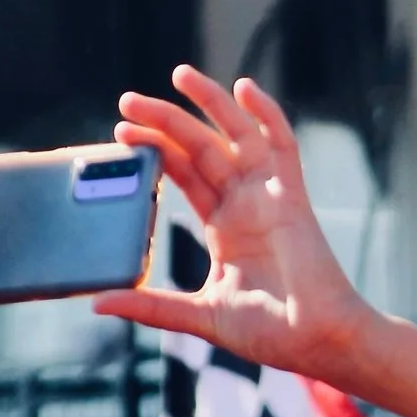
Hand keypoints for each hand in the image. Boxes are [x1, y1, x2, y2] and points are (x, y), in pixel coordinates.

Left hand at [97, 70, 368, 381]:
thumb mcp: (199, 315)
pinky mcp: (293, 198)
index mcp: (224, 227)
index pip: (185, 174)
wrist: (319, 342)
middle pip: (201, 147)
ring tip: (179, 75)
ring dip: (210, 103)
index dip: (156, 150)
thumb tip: (98, 303)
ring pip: (237, 136)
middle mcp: (245, 204)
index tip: (122, 133)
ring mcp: (270, 198)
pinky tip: (244, 88)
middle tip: (128, 100)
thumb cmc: (271, 334)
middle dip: (166, 121)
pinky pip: (282, 147)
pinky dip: (267, 115)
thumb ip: (151, 306)